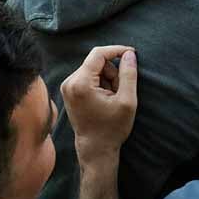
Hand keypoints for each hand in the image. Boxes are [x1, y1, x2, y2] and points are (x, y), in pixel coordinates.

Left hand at [61, 46, 138, 162]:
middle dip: (112, 72)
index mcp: (81, 83)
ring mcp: (67, 86)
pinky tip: (103, 99)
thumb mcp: (127, 101)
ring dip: (106, 79)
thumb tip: (129, 54)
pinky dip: (99, 83)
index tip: (132, 53)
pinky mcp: (68, 90)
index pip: (98, 54)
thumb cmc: (112, 128)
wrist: (95, 148)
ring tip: (111, 98)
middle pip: (96, 62)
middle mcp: (69, 82)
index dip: (116, 50)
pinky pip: (87, 76)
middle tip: (120, 92)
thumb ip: (128, 75)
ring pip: (93, 69)